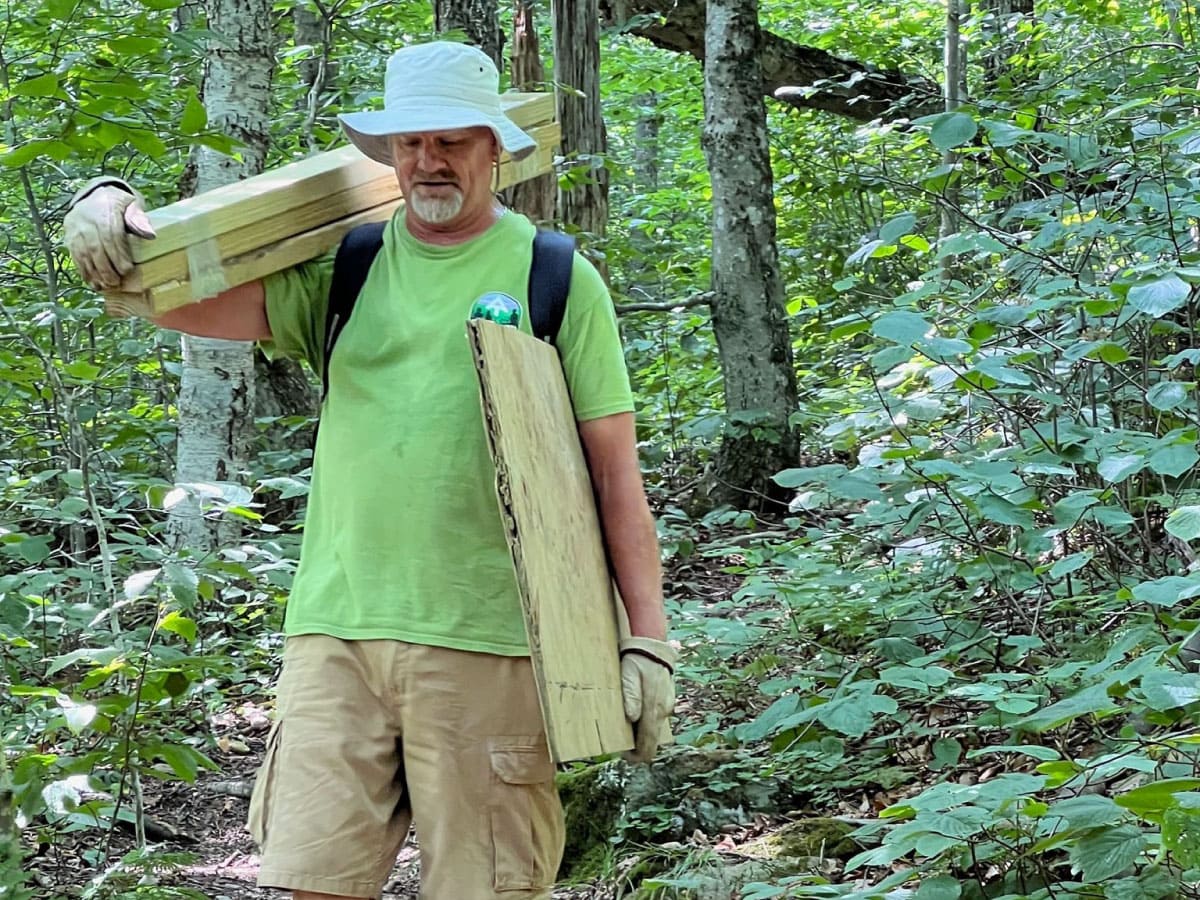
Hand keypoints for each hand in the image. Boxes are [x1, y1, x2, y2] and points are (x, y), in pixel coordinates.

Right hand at [63, 177, 155, 289]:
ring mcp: (75, 227)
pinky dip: (84, 271)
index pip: (111, 234)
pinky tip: (93, 282)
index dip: (118, 254)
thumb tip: (150, 234)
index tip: (127, 269)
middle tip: (116, 282)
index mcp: (104, 209)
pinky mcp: (69, 235)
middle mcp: (86, 218)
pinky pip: (74, 255)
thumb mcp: (132, 204)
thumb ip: (139, 218)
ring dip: (94, 272)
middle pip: (95, 246)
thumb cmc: (120, 204)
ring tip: (105, 286)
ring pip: (83, 253)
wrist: (96, 195)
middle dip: (106, 267)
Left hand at [619, 636, 676, 763]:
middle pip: (653, 742)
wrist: (653, 644)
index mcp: (654, 707)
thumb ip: (630, 696)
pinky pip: (657, 720)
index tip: (625, 755)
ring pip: (655, 731)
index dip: (637, 756)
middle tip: (621, 745)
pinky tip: (635, 718)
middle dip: (638, 748)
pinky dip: (647, 725)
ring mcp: (667, 706)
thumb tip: (632, 718)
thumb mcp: (627, 674)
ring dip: (642, 736)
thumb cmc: (636, 659)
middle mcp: (664, 710)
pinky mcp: (667, 701)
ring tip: (625, 730)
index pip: (649, 743)